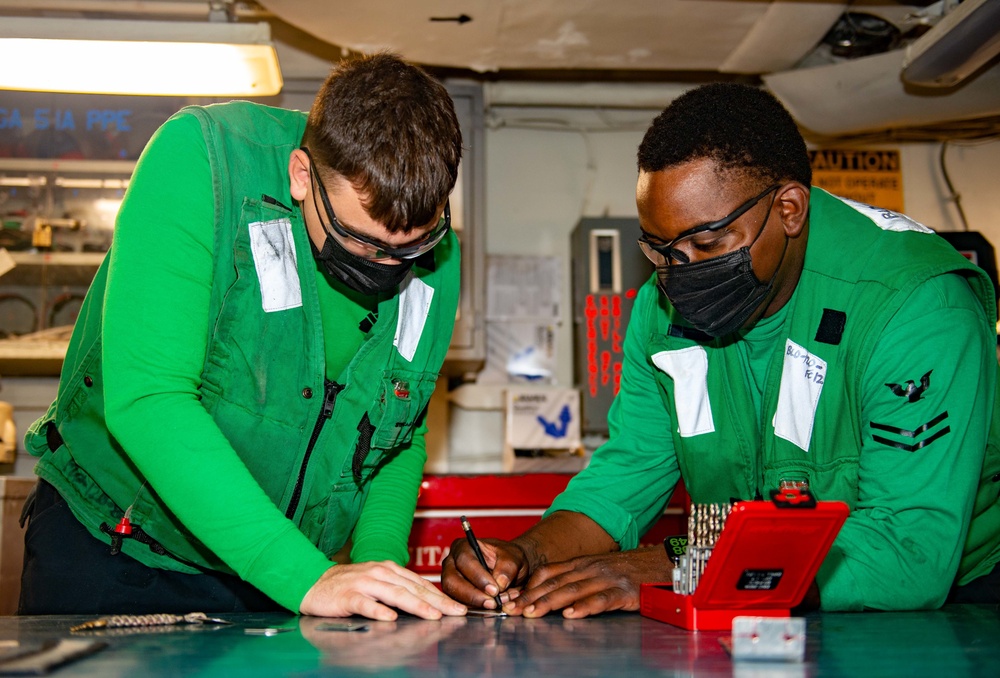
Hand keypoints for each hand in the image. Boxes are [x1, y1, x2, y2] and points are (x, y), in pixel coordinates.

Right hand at [300, 561, 466, 620]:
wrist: (314, 582)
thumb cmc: (349, 585)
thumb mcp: (377, 581)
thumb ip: (398, 589)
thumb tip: (426, 602)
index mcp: (389, 570)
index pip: (420, 584)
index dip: (441, 596)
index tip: (458, 607)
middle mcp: (380, 574)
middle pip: (413, 589)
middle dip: (437, 602)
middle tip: (456, 612)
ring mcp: (364, 584)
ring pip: (395, 594)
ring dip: (415, 605)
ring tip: (432, 615)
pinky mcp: (348, 596)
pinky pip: (365, 604)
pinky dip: (378, 610)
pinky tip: (390, 618)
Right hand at [441, 537, 531, 609]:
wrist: (511, 568)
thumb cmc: (509, 558)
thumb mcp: (514, 557)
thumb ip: (508, 567)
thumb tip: (500, 582)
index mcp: (464, 546)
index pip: (465, 561)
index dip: (478, 577)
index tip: (494, 590)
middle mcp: (453, 562)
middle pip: (452, 580)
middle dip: (472, 595)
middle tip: (492, 603)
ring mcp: (451, 579)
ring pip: (453, 595)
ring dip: (475, 604)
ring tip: (495, 605)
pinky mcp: (455, 594)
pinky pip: (459, 604)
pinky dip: (475, 609)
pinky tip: (491, 608)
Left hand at [506, 546, 670, 618]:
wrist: (662, 562)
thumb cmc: (629, 570)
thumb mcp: (599, 570)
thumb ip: (577, 580)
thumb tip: (551, 595)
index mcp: (582, 563)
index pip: (548, 573)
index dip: (529, 587)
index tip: (511, 599)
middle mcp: (591, 568)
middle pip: (555, 583)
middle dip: (531, 597)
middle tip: (513, 610)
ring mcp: (607, 578)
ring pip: (573, 590)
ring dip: (549, 602)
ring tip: (532, 614)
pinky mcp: (624, 590)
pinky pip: (601, 599)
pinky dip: (585, 607)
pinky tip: (572, 614)